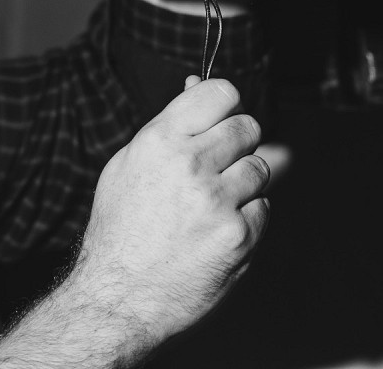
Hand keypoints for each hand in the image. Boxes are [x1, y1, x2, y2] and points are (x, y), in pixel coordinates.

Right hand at [67, 76, 270, 345]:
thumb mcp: (129, 164)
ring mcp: (217, 201)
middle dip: (238, 144)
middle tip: (217, 167)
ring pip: (260, 168)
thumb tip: (201, 85)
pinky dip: (246, 218)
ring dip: (244, 183)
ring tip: (210, 205)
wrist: (118, 297)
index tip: (223, 117)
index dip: (226, 104)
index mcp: (159, 140)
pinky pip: (263, 208)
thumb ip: (171, 126)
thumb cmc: (122, 228)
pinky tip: (215, 232)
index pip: (221, 92)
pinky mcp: (238, 235)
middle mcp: (190, 165)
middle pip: (247, 127)